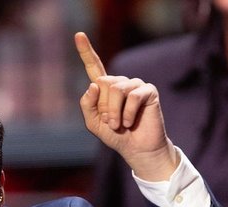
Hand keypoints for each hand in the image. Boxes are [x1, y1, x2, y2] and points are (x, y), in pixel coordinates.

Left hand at [75, 31, 177, 181]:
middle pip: (103, 83)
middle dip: (104, 107)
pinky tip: (130, 123)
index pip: (94, 66)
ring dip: (114, 112)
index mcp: (105, 88)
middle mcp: (120, 83)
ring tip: (119, 125)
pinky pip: (133, 96)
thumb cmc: (117, 136)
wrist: (138, 149)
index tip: (78, 35)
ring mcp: (135, 85)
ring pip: (117, 89)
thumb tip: (94, 84)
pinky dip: (128, 113)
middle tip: (112, 123)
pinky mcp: (148, 91)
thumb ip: (87, 105)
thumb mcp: (94, 124)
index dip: (86, 51)